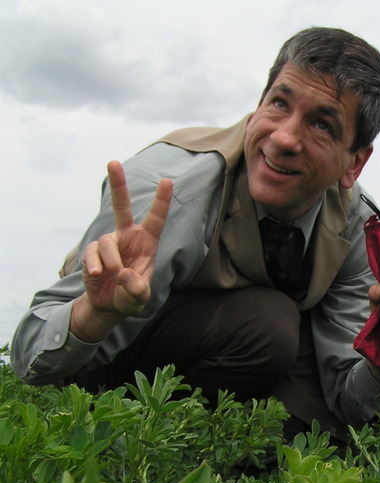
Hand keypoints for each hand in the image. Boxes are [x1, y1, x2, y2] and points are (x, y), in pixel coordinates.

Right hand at [70, 161, 172, 341]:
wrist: (109, 305)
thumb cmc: (131, 296)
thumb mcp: (140, 297)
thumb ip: (137, 289)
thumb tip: (124, 274)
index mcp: (146, 243)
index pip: (156, 219)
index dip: (161, 201)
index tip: (167, 181)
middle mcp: (128, 237)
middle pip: (121, 207)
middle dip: (118, 185)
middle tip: (113, 162)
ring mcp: (109, 243)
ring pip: (107, 243)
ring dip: (111, 261)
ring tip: (113, 275)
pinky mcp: (93, 252)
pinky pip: (92, 253)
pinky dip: (95, 265)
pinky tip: (97, 276)